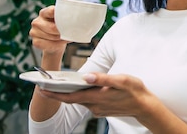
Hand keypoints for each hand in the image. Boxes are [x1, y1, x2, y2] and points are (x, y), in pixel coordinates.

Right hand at [30, 5, 68, 54]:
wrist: (55, 44)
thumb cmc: (59, 28)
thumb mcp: (62, 18)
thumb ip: (63, 9)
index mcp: (44, 12)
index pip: (51, 11)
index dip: (61, 15)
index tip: (69, 19)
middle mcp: (36, 21)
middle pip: (52, 27)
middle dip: (63, 31)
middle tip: (71, 32)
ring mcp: (34, 32)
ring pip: (52, 37)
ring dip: (62, 38)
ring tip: (67, 37)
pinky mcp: (35, 42)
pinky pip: (49, 44)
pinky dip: (57, 45)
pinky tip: (61, 43)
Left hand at [39, 72, 154, 117]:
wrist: (145, 106)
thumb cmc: (135, 91)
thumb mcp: (121, 80)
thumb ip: (102, 78)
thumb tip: (85, 76)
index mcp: (97, 97)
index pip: (70, 97)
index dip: (54, 94)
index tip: (41, 90)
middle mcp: (95, 106)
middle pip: (71, 100)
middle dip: (57, 93)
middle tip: (43, 85)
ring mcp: (98, 109)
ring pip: (79, 101)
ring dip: (68, 94)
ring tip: (58, 84)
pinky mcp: (102, 109)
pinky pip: (87, 102)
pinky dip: (79, 96)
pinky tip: (79, 89)